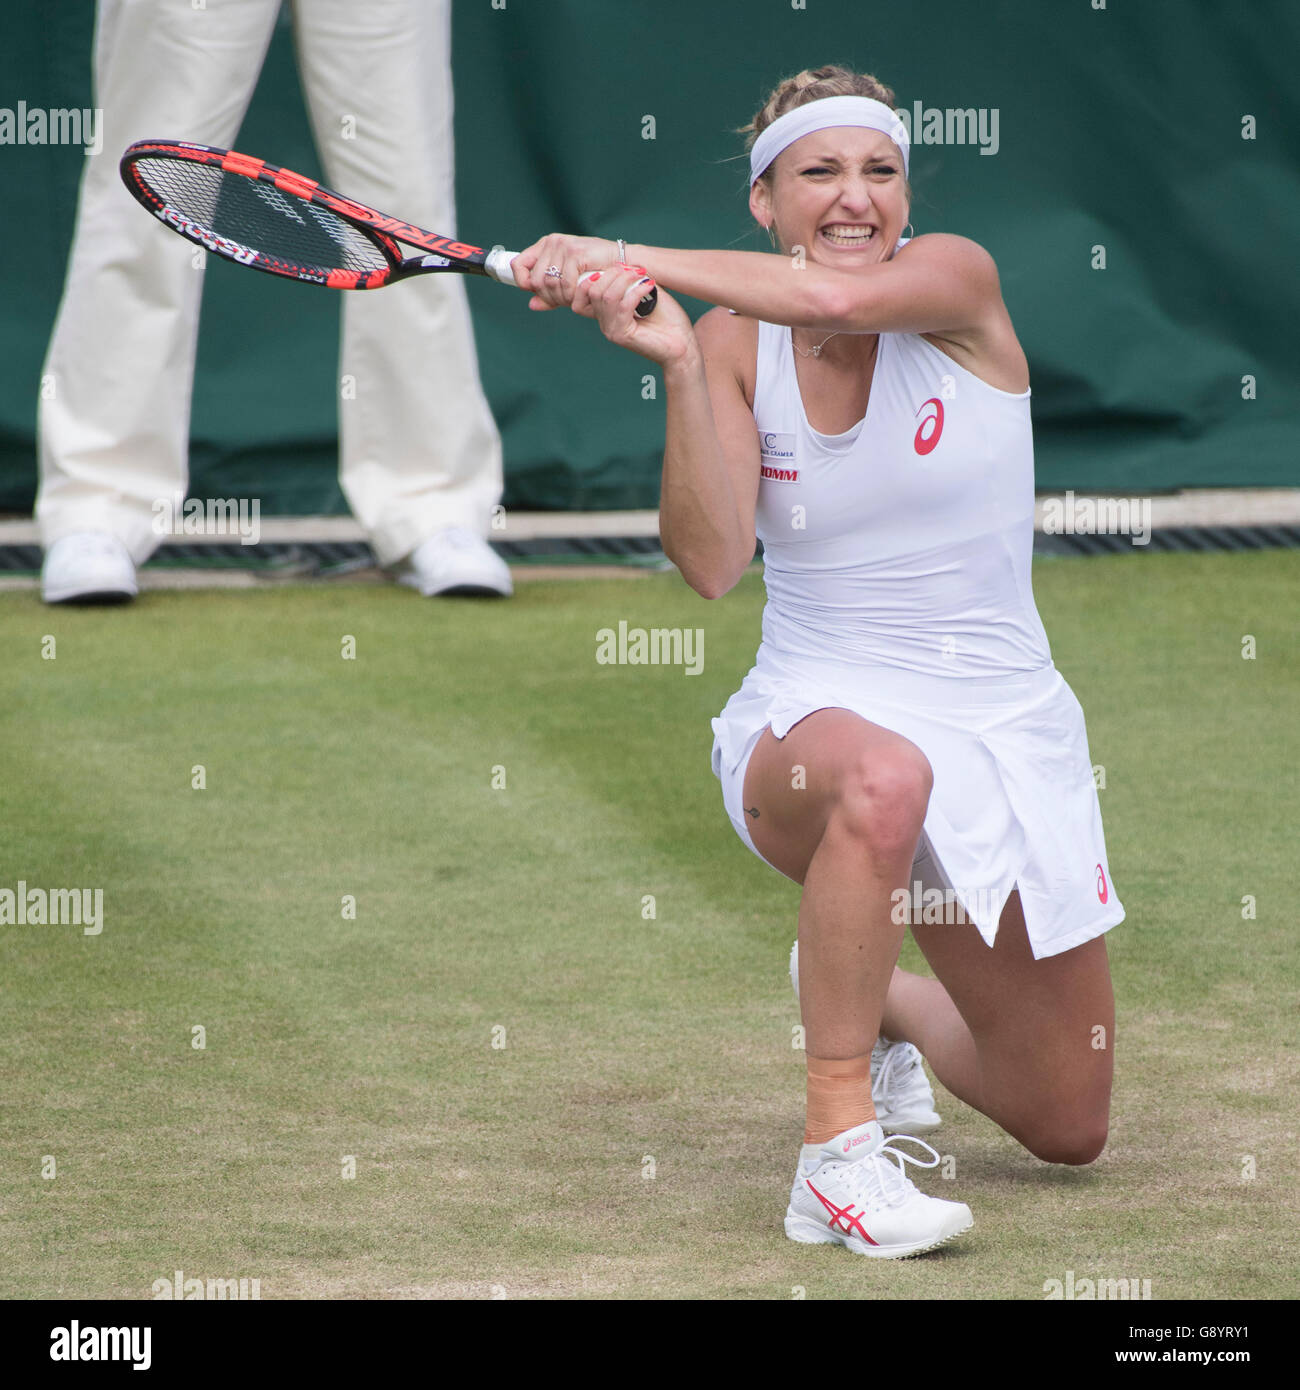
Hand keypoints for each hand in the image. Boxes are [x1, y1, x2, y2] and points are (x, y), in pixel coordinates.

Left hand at [510, 233, 617, 309]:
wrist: (623, 264)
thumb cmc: (597, 272)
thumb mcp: (568, 283)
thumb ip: (549, 294)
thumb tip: (532, 304)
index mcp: (547, 245)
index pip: (519, 264)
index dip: (523, 282)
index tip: (535, 292)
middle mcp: (552, 243)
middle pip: (535, 280)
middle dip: (549, 296)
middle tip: (564, 300)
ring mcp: (563, 247)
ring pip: (549, 284)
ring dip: (561, 298)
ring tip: (574, 298)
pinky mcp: (575, 254)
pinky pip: (565, 285)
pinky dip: (571, 295)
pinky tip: (579, 294)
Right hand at [571, 263, 694, 366]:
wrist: (683, 345)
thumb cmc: (669, 320)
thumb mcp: (647, 292)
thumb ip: (631, 280)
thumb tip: (621, 263)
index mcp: (607, 312)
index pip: (585, 289)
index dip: (602, 272)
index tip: (625, 266)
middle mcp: (605, 322)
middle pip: (593, 290)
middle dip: (613, 273)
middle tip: (635, 270)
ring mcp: (612, 330)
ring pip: (606, 297)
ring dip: (625, 280)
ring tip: (643, 276)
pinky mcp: (622, 336)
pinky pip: (623, 306)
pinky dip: (636, 291)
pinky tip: (650, 286)